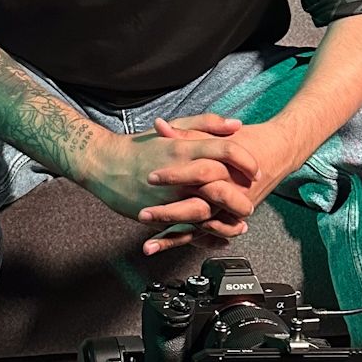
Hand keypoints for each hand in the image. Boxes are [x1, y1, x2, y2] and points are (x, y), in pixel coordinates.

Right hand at [82, 114, 260, 251]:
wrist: (104, 164)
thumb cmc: (141, 146)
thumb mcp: (175, 127)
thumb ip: (207, 124)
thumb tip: (236, 124)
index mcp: (185, 148)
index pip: (226, 150)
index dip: (246, 160)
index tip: (256, 169)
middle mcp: (180, 173)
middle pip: (220, 185)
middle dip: (241, 197)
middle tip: (253, 201)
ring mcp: (169, 196)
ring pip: (205, 211)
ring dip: (227, 220)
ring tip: (241, 222)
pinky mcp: (159, 214)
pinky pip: (186, 229)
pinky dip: (205, 236)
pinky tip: (220, 238)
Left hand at [138, 116, 303, 254]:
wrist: (279, 151)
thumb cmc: (247, 140)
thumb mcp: (214, 133)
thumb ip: (185, 132)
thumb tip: (158, 125)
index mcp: (224, 167)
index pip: (197, 172)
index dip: (173, 175)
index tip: (150, 177)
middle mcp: (228, 191)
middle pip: (198, 207)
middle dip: (169, 214)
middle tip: (144, 214)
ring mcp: (229, 209)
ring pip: (199, 226)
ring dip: (173, 237)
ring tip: (149, 244)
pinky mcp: (227, 219)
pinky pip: (204, 235)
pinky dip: (185, 241)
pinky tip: (163, 248)